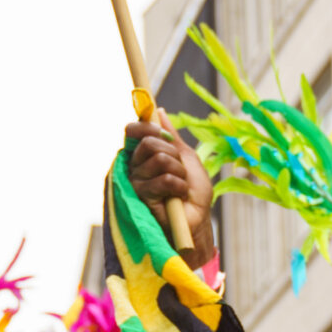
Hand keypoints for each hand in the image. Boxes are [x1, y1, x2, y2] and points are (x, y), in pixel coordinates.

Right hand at [123, 121, 214, 257]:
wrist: (197, 220)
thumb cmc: (193, 192)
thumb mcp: (187, 157)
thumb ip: (172, 136)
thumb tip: (159, 112)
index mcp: (145, 154)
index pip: (134, 131)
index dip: (147, 127)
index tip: (163, 134)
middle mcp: (136, 166)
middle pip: (149, 142)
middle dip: (172, 154)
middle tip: (180, 170)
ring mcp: (136, 181)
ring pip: (159, 159)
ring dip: (178, 172)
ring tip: (180, 186)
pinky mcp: (141, 197)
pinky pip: (163, 179)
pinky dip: (178, 186)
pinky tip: (177, 197)